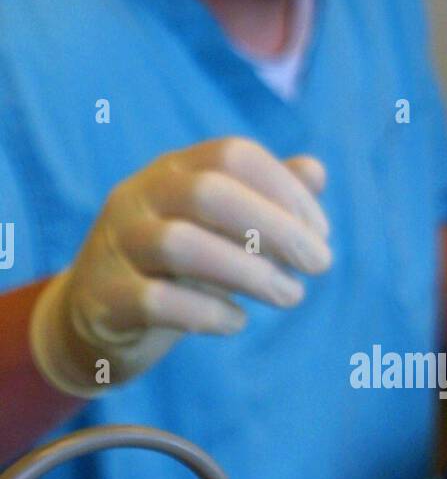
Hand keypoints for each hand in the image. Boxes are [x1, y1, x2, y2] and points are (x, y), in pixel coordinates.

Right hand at [30, 137, 331, 397]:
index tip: (321, 233)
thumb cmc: (173, 266)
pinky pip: (157, 302)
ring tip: (291, 296)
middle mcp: (139, 197)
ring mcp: (117, 246)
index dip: (286, 190)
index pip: (234, 156)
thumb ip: (265, 198)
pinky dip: (208, 313)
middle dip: (276, 228)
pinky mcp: (105, 300)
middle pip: (209, 193)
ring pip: (181, 245)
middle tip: (320, 265)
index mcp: (172, 170)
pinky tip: (238, 322)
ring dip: (249, 273)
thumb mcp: (218, 228)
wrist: (93, 315)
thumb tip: (316, 172)